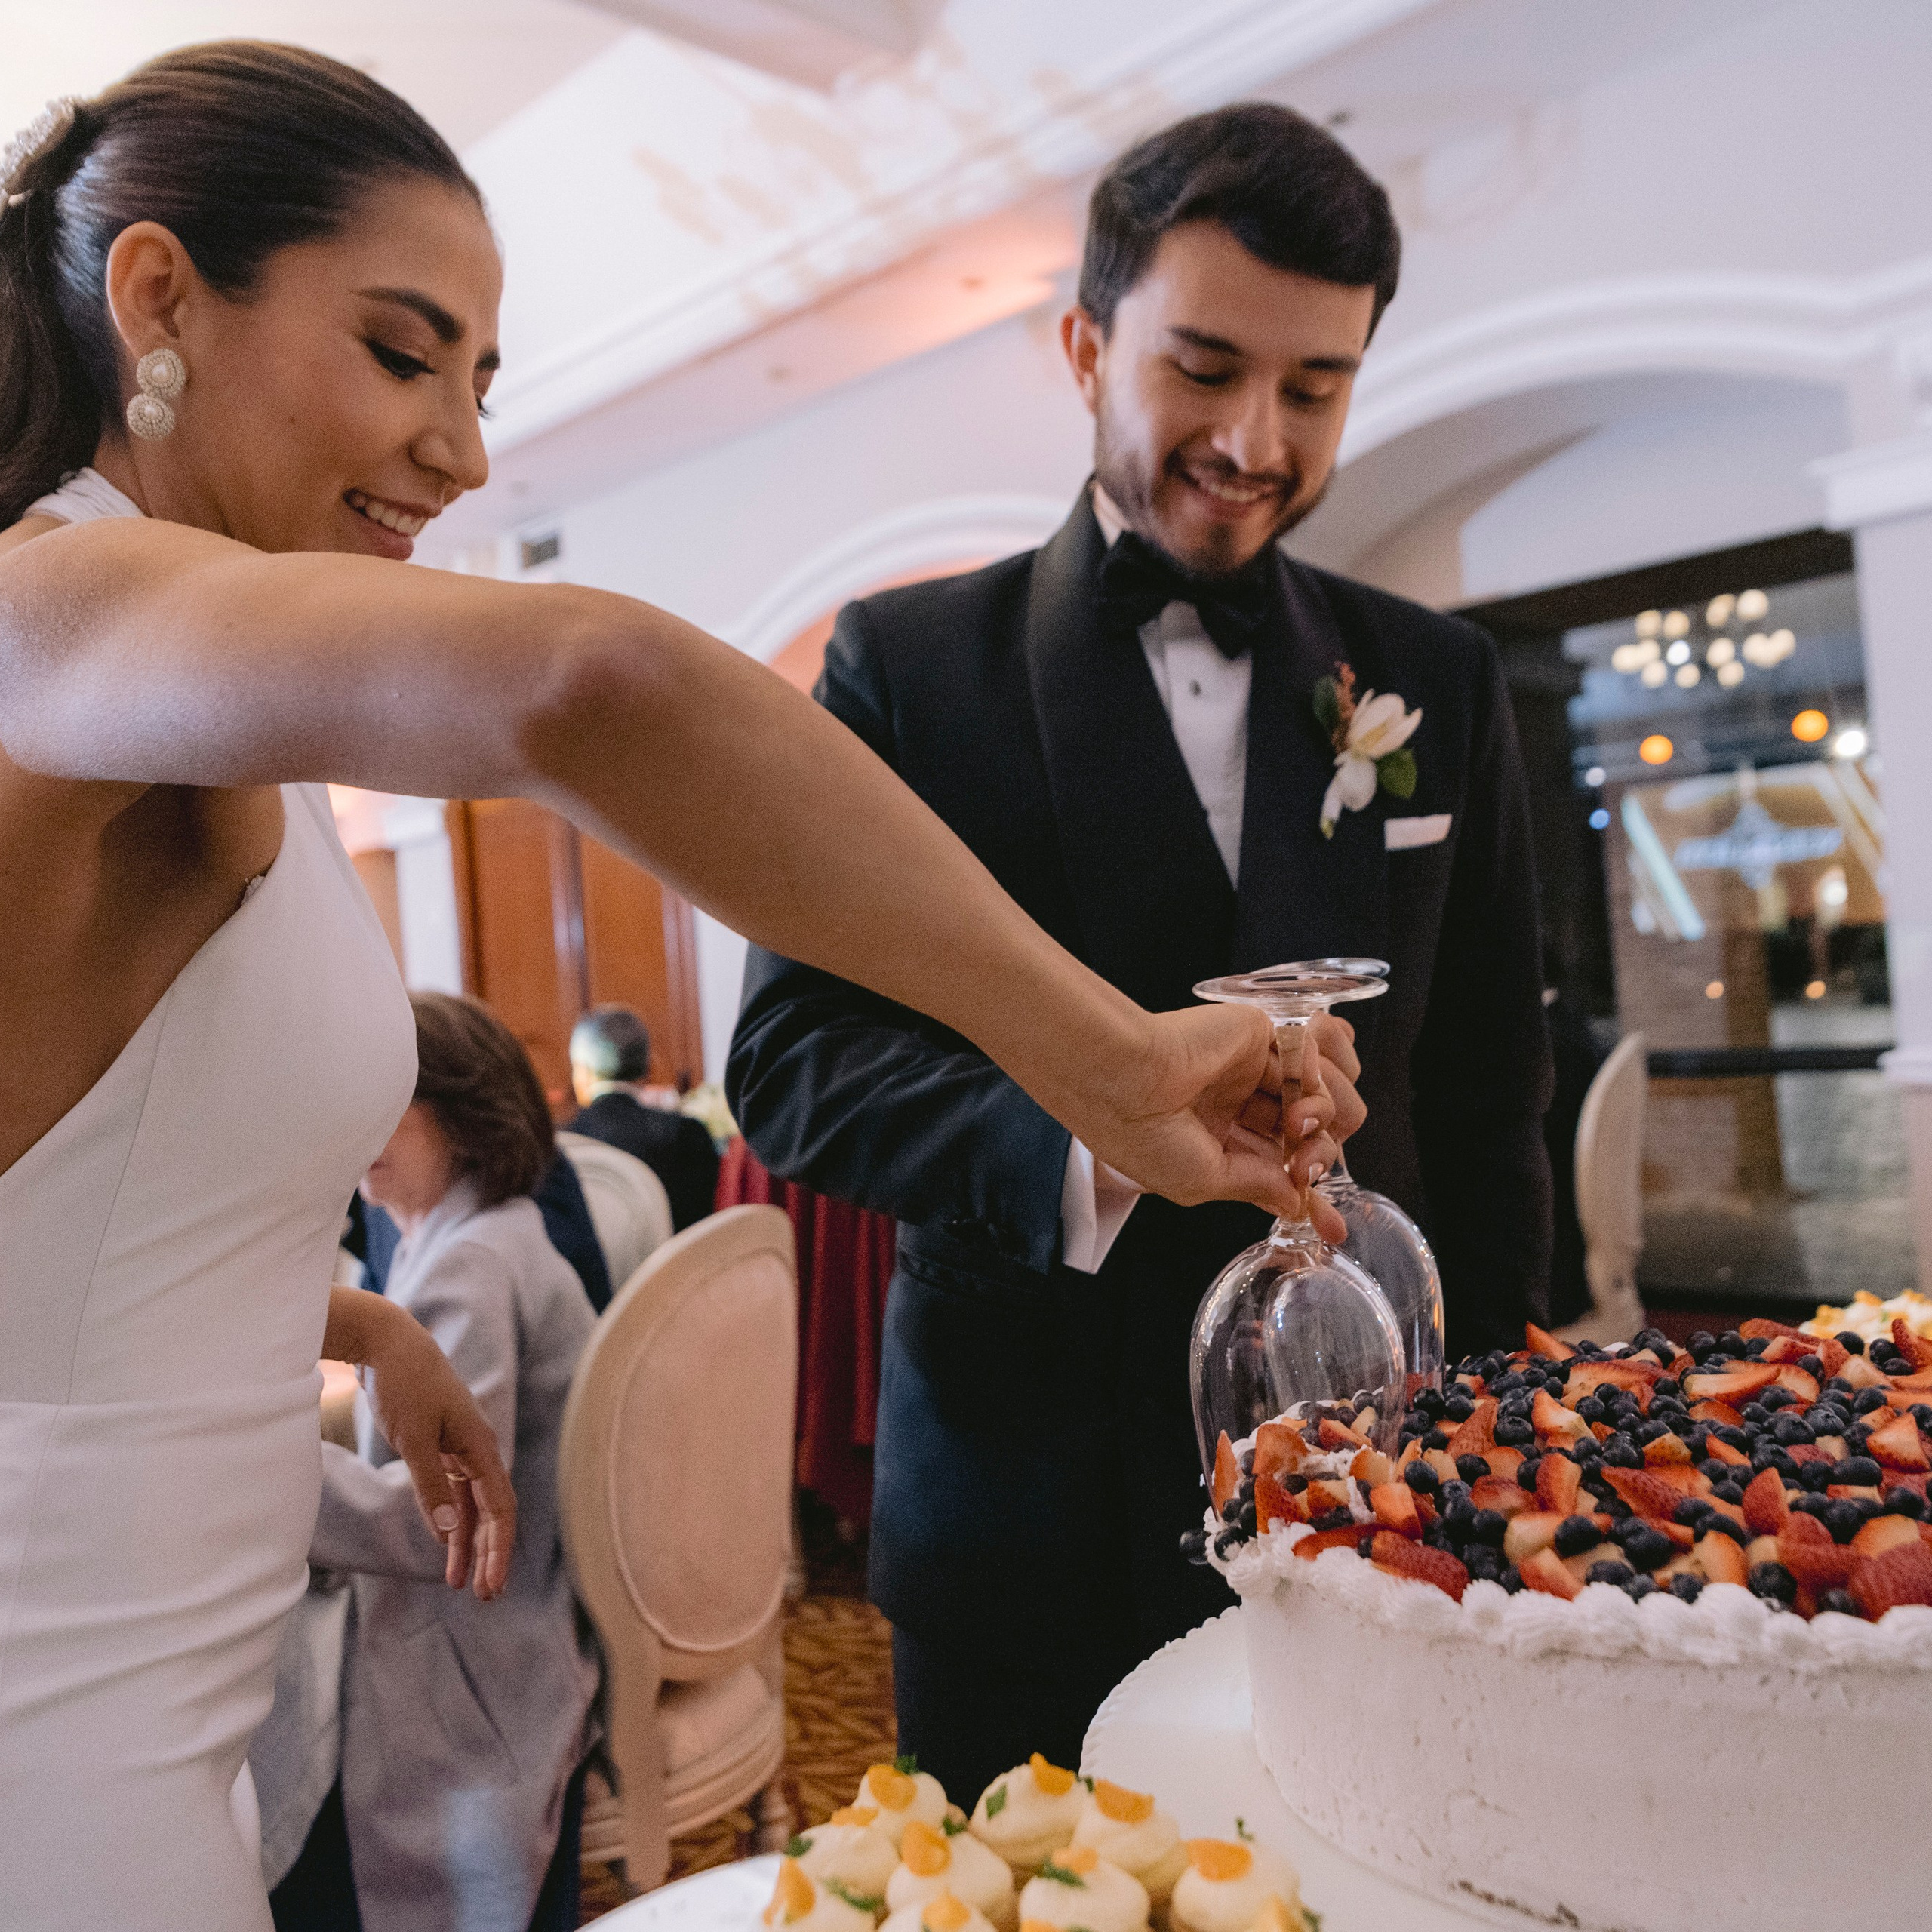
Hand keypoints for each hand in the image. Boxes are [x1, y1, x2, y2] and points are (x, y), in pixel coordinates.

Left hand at [325, 1288, 517, 1597]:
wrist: (388, 1343)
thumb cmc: (404, 1384)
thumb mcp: (413, 1438)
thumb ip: (430, 1486)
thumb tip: (447, 1534)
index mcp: (480, 1446)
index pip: (500, 1508)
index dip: (498, 1549)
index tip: (490, 1584)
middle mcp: (476, 1450)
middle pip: (492, 1511)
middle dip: (490, 1553)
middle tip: (485, 1595)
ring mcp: (460, 1448)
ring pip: (471, 1505)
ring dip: (468, 1543)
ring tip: (461, 1583)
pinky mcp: (441, 1446)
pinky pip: (454, 1492)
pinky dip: (451, 1521)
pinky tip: (445, 1546)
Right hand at [1074, 1005, 1358, 1239]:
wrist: (1125, 1076)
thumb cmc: (1144, 1134)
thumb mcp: (1202, 1181)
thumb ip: (1257, 1187)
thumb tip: (1296, 1203)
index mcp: (1211, 1144)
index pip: (1272, 1171)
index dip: (1305, 1196)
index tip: (1332, 1228)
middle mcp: (1232, 1107)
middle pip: (1300, 1137)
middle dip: (1317, 1158)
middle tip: (1306, 1167)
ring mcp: (1247, 1071)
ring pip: (1314, 1098)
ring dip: (1321, 1120)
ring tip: (1297, 1127)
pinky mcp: (1259, 1036)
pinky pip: (1310, 1058)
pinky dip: (1319, 1082)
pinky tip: (1298, 1101)